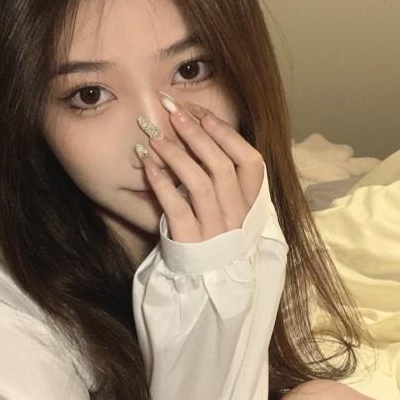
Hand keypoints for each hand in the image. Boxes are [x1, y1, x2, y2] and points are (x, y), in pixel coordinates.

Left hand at [136, 95, 264, 242]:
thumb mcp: (228, 209)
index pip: (251, 162)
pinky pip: (176, 208)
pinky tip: (147, 165)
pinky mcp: (190, 243)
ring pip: (200, 184)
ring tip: (155, 136)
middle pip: (222, 167)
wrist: (202, 286)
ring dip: (176, 155)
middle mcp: (237, 217)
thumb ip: (223, 179)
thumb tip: (200, 130)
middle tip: (174, 112)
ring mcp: (215, 231)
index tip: (203, 115)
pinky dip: (161, 183)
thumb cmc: (212, 238)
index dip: (228, 134)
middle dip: (197, 134)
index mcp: (251, 205)